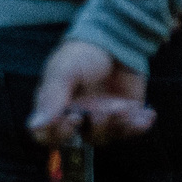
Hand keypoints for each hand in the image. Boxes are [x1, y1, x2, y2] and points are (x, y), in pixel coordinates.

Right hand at [28, 39, 153, 145]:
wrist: (117, 40)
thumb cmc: (84, 53)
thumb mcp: (64, 71)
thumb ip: (51, 99)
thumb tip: (35, 125)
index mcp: (56, 107)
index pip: (49, 136)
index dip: (59, 135)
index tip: (73, 118)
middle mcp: (76, 116)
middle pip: (80, 141)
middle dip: (95, 127)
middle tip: (102, 111)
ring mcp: (101, 117)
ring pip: (105, 138)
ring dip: (118, 125)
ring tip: (125, 106)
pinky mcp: (124, 115)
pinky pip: (129, 132)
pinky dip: (138, 127)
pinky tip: (146, 114)